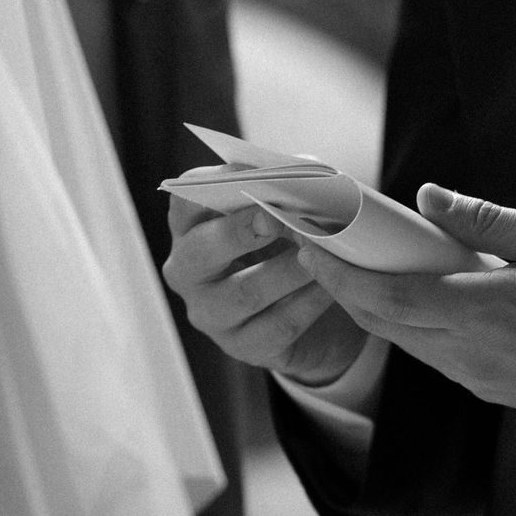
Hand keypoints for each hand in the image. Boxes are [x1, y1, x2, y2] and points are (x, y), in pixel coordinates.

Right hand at [161, 170, 368, 385]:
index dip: (212, 185)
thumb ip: (283, 192)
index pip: (185, 202)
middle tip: (275, 217)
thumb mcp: (280, 217)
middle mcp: (188, 273)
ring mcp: (210, 314)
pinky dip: (308, 303)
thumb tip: (305, 167)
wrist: (311, 316)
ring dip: (287, 269)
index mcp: (190, 230)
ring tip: (319, 253)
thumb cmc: (287, 250)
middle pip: (200, 251)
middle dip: (239, 231)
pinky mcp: (242, 347)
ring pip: (244, 292)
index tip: (249, 173)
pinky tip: (330, 287)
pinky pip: (277, 325)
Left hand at [293, 184, 515, 434]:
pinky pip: (430, 356)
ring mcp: (475, 377)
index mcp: (484, 311)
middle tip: (314, 251)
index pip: (389, 298)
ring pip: (403, 343)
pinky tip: (402, 301)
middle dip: (340, 288)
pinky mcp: (487, 389)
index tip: (312, 246)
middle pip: (382, 323)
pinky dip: (404, 326)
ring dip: (369, 308)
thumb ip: (488, 220)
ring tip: (348, 270)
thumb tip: (430, 199)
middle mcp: (469, 353)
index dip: (342, 275)